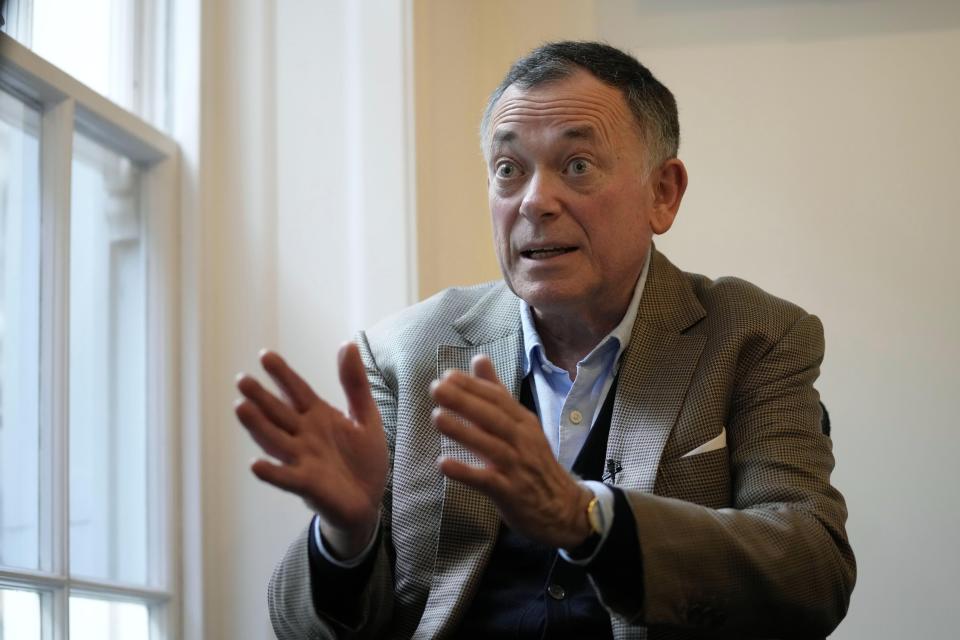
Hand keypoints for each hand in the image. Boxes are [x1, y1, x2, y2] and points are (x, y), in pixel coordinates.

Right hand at [235, 343, 387, 558]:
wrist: (369, 500)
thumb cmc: (363, 459)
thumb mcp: (366, 416)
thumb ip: (355, 384)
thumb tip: (349, 343)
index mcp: (317, 416)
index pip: (296, 391)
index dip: (282, 374)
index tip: (265, 355)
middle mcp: (304, 435)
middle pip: (278, 413)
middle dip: (261, 397)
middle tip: (242, 380)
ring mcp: (302, 459)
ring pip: (275, 440)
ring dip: (258, 426)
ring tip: (240, 408)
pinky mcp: (307, 484)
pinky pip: (286, 478)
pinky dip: (271, 472)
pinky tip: (255, 464)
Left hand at [430, 355, 592, 548]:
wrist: (564, 508)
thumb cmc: (534, 463)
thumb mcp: (521, 426)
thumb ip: (498, 394)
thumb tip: (479, 359)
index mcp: (524, 422)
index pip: (498, 399)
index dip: (473, 386)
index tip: (447, 375)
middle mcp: (523, 441)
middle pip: (493, 418)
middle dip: (465, 401)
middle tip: (437, 389)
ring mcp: (518, 467)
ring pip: (490, 445)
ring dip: (463, 431)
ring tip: (437, 417)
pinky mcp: (512, 493)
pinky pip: (487, 481)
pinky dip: (466, 472)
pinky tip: (444, 464)